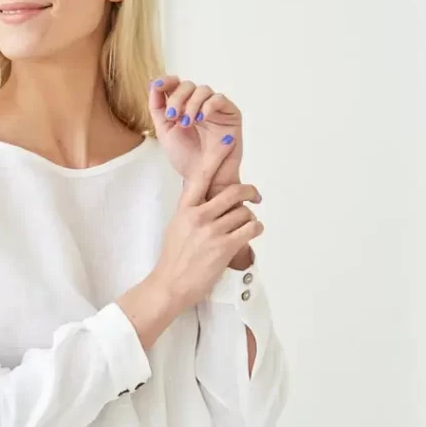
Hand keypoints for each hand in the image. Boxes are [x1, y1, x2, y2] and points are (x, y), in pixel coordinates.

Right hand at [116, 152, 262, 348]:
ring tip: (244, 227)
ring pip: (244, 213)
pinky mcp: (224, 248)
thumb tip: (212, 200)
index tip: (227, 141)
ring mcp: (212, 232)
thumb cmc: (174, 258)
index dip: (216, 156)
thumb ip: (193, 210)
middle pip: (233, 192)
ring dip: (249, 219)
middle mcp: (198, 216)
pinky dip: (255, 229)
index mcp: (185, 208)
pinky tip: (251, 233)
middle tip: (255, 195)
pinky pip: (251, 229)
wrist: (170, 284)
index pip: (201, 175)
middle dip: (250, 192)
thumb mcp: (177, 226)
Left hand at [148, 77, 243, 192]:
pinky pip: (219, 99)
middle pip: (187, 85)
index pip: (175, 86)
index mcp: (183, 108)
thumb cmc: (186, 158)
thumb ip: (158, 108)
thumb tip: (154, 83)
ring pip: (203, 89)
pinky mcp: (230, 113)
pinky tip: (201, 118)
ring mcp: (215, 108)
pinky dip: (208, 106)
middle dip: (177, 98)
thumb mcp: (165, 132)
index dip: (167, 81)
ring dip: (191, 104)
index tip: (157, 85)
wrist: (203, 177)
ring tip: (187, 123)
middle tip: (172, 116)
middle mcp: (198, 105)